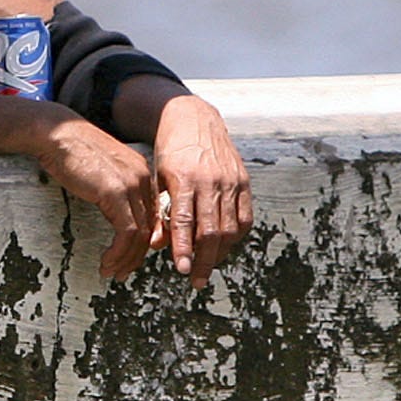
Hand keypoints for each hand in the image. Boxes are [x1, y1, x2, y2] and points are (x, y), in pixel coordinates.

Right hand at [32, 113, 161, 281]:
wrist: (57, 134)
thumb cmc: (69, 151)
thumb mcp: (98, 172)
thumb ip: (111, 190)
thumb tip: (111, 211)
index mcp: (140, 174)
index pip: (150, 215)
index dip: (141, 241)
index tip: (127, 257)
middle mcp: (141, 179)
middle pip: (149, 228)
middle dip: (136, 256)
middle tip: (121, 272)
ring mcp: (131, 186)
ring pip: (140, 235)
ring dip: (126, 259)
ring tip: (111, 272)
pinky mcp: (116, 193)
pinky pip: (127, 233)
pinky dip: (118, 253)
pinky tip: (105, 261)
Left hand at [151, 93, 252, 288]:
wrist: (194, 119)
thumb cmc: (169, 152)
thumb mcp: (157, 178)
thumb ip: (159, 212)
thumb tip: (156, 246)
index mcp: (185, 179)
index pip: (185, 221)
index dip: (184, 248)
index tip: (183, 270)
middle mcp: (211, 181)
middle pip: (211, 231)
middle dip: (204, 260)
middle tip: (197, 282)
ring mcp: (231, 181)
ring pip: (230, 227)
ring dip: (220, 253)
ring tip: (208, 268)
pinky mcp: (244, 181)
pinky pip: (245, 217)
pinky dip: (235, 237)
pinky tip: (224, 248)